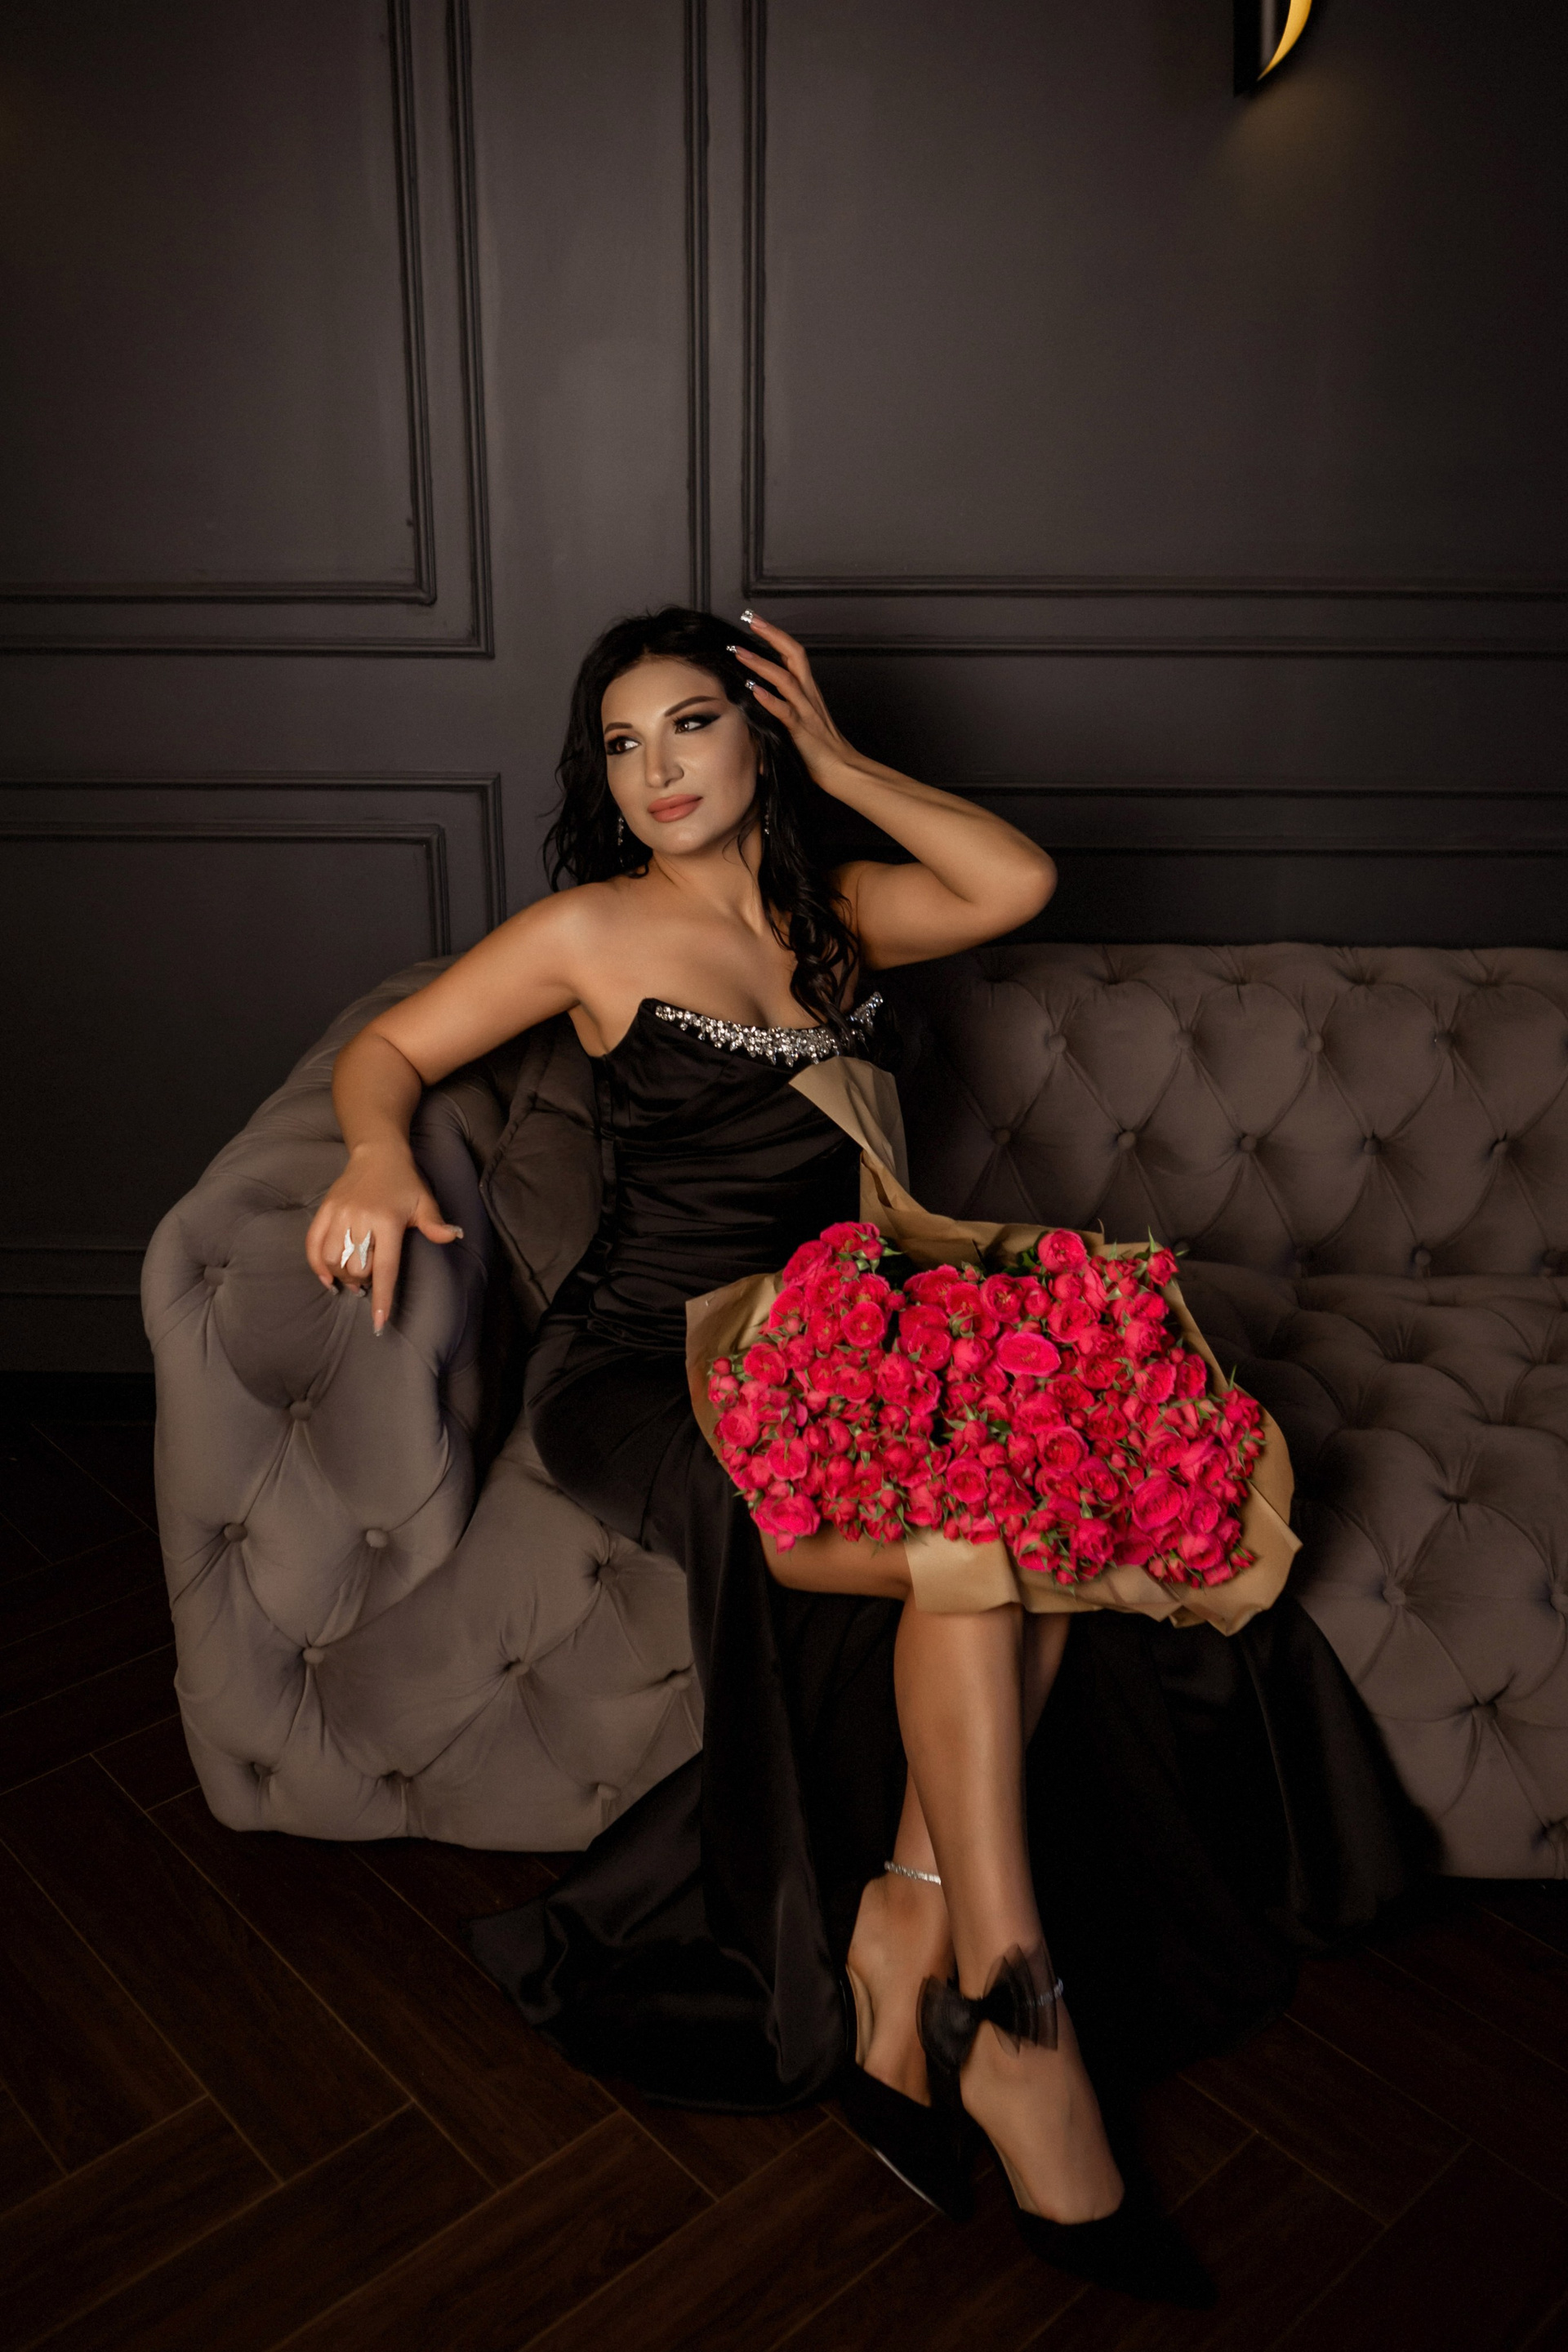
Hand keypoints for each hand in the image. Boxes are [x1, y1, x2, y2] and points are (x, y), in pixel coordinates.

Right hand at [304, 1145, 462, 1334]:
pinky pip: (313, 1244)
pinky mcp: (324, 1210)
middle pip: (357, 1268)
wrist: (377, 1153)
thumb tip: (455, 1236)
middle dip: (363, 1284)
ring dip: (342, 1277)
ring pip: (333, 1260)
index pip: (384, 1268)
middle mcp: (360, 1219)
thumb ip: (436, 1224)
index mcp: (387, 1221)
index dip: (382, 1298)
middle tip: (368, 1285)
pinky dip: (317, 1265)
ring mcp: (339, 1214)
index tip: (378, 1322)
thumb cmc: (405, 1182)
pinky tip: (327, 1277)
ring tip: (352, 1280)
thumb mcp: (425, 1201)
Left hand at [730, 612, 860, 791]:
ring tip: (739, 653)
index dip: (776, 635)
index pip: (793, 653)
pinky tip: (753, 689)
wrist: (843, 769)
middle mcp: (808, 694)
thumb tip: (758, 693)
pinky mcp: (801, 730)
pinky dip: (769, 699)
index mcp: (808, 690)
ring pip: (785, 679)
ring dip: (761, 664)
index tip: (756, 621)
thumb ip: (784, 703)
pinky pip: (785, 711)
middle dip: (772, 635)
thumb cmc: (821, 747)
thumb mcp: (801, 718)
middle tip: (751, 619)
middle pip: (794, 654)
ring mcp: (806, 711)